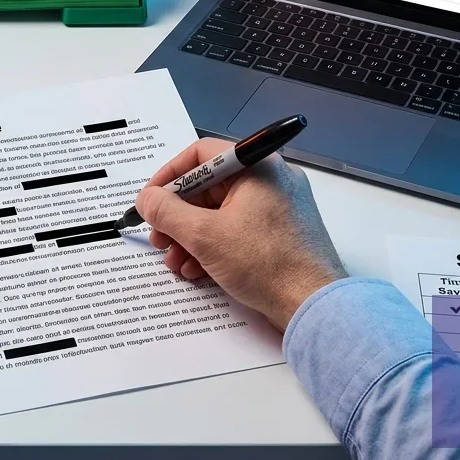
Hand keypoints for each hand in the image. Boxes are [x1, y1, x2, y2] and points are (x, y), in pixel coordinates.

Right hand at [135, 139, 347, 329]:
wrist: (313, 305)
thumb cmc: (265, 263)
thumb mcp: (204, 235)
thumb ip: (167, 212)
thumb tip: (147, 198)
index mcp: (257, 167)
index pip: (202, 154)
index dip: (170, 176)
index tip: (151, 200)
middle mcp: (271, 180)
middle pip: (210, 187)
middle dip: (178, 216)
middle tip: (159, 237)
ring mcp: (279, 208)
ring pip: (222, 212)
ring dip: (192, 236)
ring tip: (176, 261)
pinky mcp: (282, 234)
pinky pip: (239, 230)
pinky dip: (214, 246)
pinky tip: (198, 270)